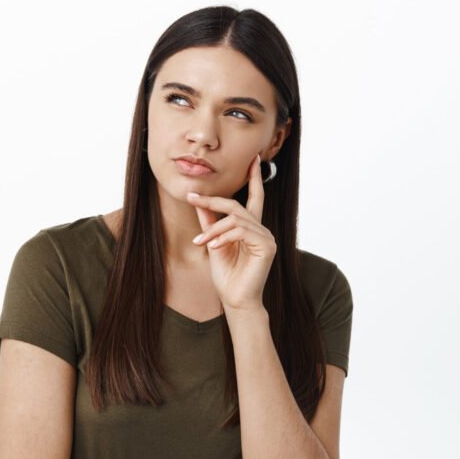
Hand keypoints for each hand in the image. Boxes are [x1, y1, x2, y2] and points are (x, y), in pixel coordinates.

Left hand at [185, 153, 276, 310]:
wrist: (235, 300)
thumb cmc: (226, 275)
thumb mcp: (212, 243)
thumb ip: (209, 222)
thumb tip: (199, 200)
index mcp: (250, 228)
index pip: (254, 197)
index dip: (254, 178)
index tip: (253, 159)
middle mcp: (261, 229)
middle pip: (237, 205)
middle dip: (213, 200)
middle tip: (192, 197)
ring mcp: (266, 237)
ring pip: (236, 218)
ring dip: (214, 229)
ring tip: (201, 242)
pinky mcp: (267, 246)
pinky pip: (242, 231)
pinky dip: (224, 236)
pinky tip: (213, 247)